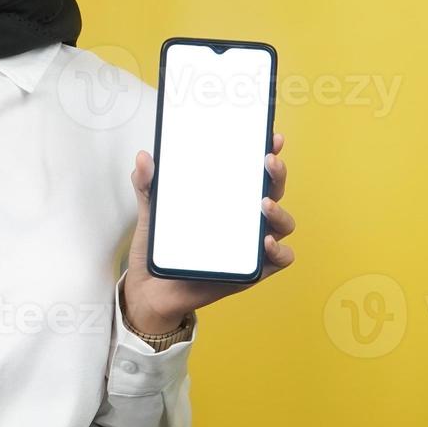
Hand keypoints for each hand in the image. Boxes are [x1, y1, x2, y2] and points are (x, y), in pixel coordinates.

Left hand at [122, 132, 296, 331]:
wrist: (150, 289)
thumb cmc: (159, 247)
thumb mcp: (151, 211)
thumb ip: (147, 184)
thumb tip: (144, 157)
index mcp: (227, 200)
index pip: (254, 172)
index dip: (268, 153)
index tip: (273, 137)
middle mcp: (244, 219)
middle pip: (274, 192)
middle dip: (277, 174)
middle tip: (268, 160)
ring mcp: (250, 245)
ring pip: (283, 224)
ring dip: (280, 212)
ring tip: (263, 204)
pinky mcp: (250, 271)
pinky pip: (279, 260)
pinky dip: (279, 250)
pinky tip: (265, 242)